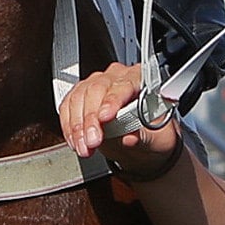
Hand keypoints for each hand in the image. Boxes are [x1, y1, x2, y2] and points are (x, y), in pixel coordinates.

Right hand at [59, 60, 181, 183]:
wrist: (144, 145)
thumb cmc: (153, 135)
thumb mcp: (156, 138)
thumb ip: (144, 136)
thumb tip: (130, 137)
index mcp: (141, 79)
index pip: (124, 85)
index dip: (113, 100)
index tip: (105, 118)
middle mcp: (117, 78)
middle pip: (97, 90)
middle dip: (91, 118)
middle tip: (92, 140)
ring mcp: (97, 85)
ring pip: (78, 98)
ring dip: (77, 126)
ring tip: (84, 147)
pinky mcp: (81, 97)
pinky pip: (67, 107)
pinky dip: (69, 127)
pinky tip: (76, 141)